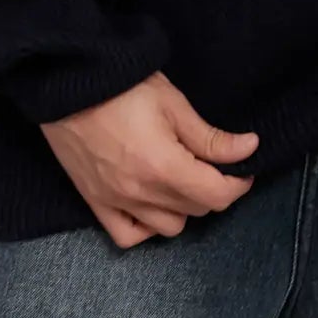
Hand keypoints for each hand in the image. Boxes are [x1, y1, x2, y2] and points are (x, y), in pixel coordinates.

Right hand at [40, 72, 259, 248]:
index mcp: (164, 167)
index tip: (243, 166)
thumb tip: (249, 148)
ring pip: (167, 227)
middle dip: (212, 189)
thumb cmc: (123, 86)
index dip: (238, 183)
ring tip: (181, 180)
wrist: (68, 82)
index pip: (217, 196)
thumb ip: (211, 137)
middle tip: (211, 164)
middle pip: (195, 210)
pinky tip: (151, 204)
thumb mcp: (174, 104)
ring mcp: (115, 202)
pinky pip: (128, 236)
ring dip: (182, 208)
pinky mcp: (94, 202)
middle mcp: (141, 193)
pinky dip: (145, 227)